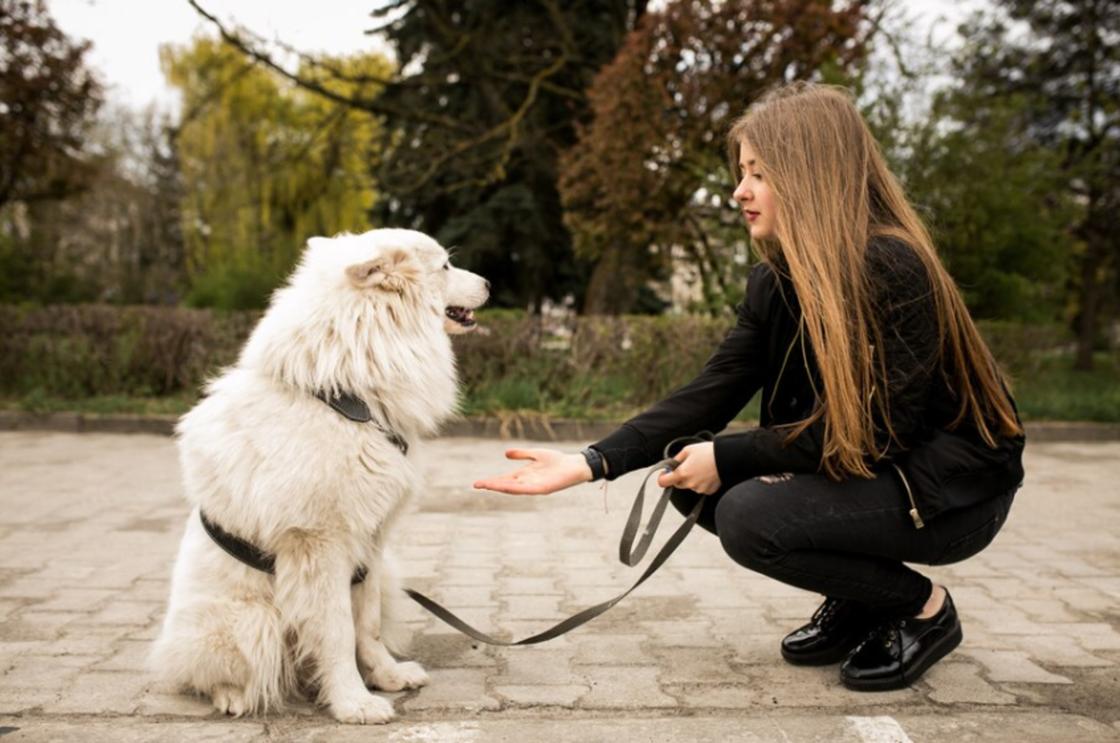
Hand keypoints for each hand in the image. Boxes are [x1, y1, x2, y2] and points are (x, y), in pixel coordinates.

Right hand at [472, 448, 592, 494]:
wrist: (575, 465)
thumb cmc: (558, 461)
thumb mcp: (536, 454)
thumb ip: (522, 454)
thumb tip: (506, 454)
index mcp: (524, 475)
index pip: (504, 479)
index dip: (492, 481)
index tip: (478, 483)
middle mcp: (527, 483)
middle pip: (506, 485)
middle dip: (491, 485)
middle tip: (476, 486)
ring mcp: (534, 486)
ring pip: (513, 488)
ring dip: (500, 487)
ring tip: (487, 486)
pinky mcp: (543, 488)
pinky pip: (527, 489)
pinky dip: (516, 488)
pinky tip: (506, 487)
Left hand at [656, 442, 720, 493]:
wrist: (726, 458)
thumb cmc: (708, 452)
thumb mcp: (688, 450)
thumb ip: (676, 459)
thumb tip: (671, 464)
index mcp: (682, 473)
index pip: (663, 482)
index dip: (663, 477)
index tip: (665, 473)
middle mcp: (690, 484)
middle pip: (677, 483)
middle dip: (679, 476)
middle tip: (687, 466)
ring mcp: (699, 489)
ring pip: (689, 485)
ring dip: (691, 479)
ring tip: (700, 467)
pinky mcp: (708, 491)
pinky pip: (700, 487)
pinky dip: (701, 482)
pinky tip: (707, 473)